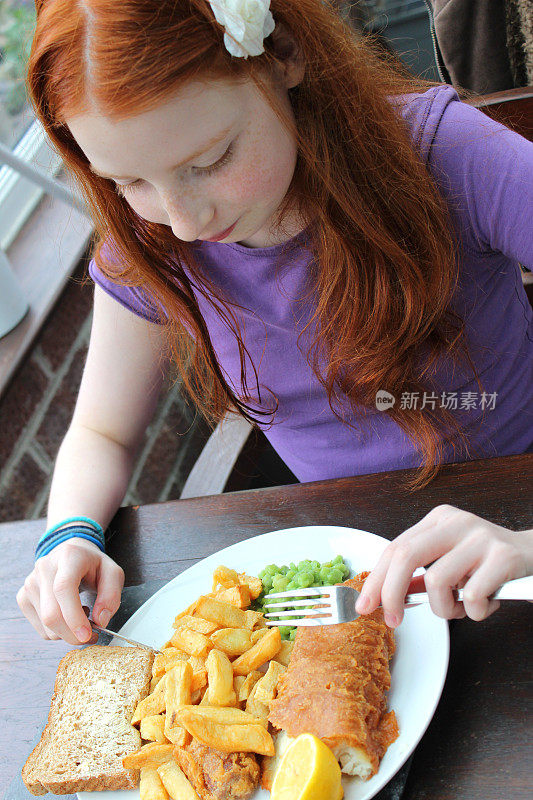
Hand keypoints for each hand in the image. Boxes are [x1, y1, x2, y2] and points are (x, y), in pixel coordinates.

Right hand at [16, 538, 124, 644]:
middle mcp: (44, 568)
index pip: (64, 588)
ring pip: (46, 626)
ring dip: (67, 632)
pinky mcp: (23, 597)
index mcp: (69, 557)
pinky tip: (67, 614)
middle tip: (92, 634)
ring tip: (81, 614)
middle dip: (73, 634)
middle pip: (52, 614)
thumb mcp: (113, 573)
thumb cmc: (92, 564)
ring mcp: (30, 583)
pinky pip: (41, 629)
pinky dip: (57, 631)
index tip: (87, 635)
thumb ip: (111, 596)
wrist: (70, 554)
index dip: (74, 616)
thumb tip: (100, 621)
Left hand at [355, 504, 532, 625]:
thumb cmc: (487, 562)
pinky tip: (487, 604)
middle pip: (405, 556)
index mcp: (438, 519)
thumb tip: (384, 596)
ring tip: (462, 608)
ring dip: (445, 609)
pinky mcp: (502, 556)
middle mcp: (455, 522)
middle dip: (391, 593)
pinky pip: (472, 596)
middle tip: (392, 620)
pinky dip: (475, 612)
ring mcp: (479, 537)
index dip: (376, 579)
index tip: (365, 605)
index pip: (395, 548)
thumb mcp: (450, 559)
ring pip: (438, 582)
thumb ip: (420, 574)